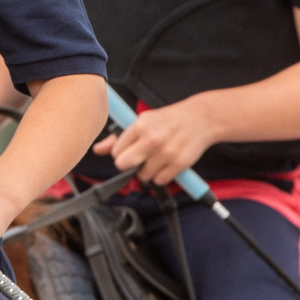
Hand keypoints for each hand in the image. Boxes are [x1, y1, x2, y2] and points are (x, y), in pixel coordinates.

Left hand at [93, 97, 218, 186]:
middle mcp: (152, 139)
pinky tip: (167, 164)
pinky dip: (162, 176)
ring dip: (148, 172)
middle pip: (123, 165)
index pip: (116, 152)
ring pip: (143, 177)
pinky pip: (160, 181)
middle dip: (129, 166)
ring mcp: (166, 152)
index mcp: (140, 126)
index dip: (122, 154)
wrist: (201, 118)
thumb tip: (97, 150)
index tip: (131, 150)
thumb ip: (119, 137)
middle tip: (139, 160)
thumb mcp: (144, 121)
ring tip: (158, 159)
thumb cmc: (169, 120)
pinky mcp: (179, 164)